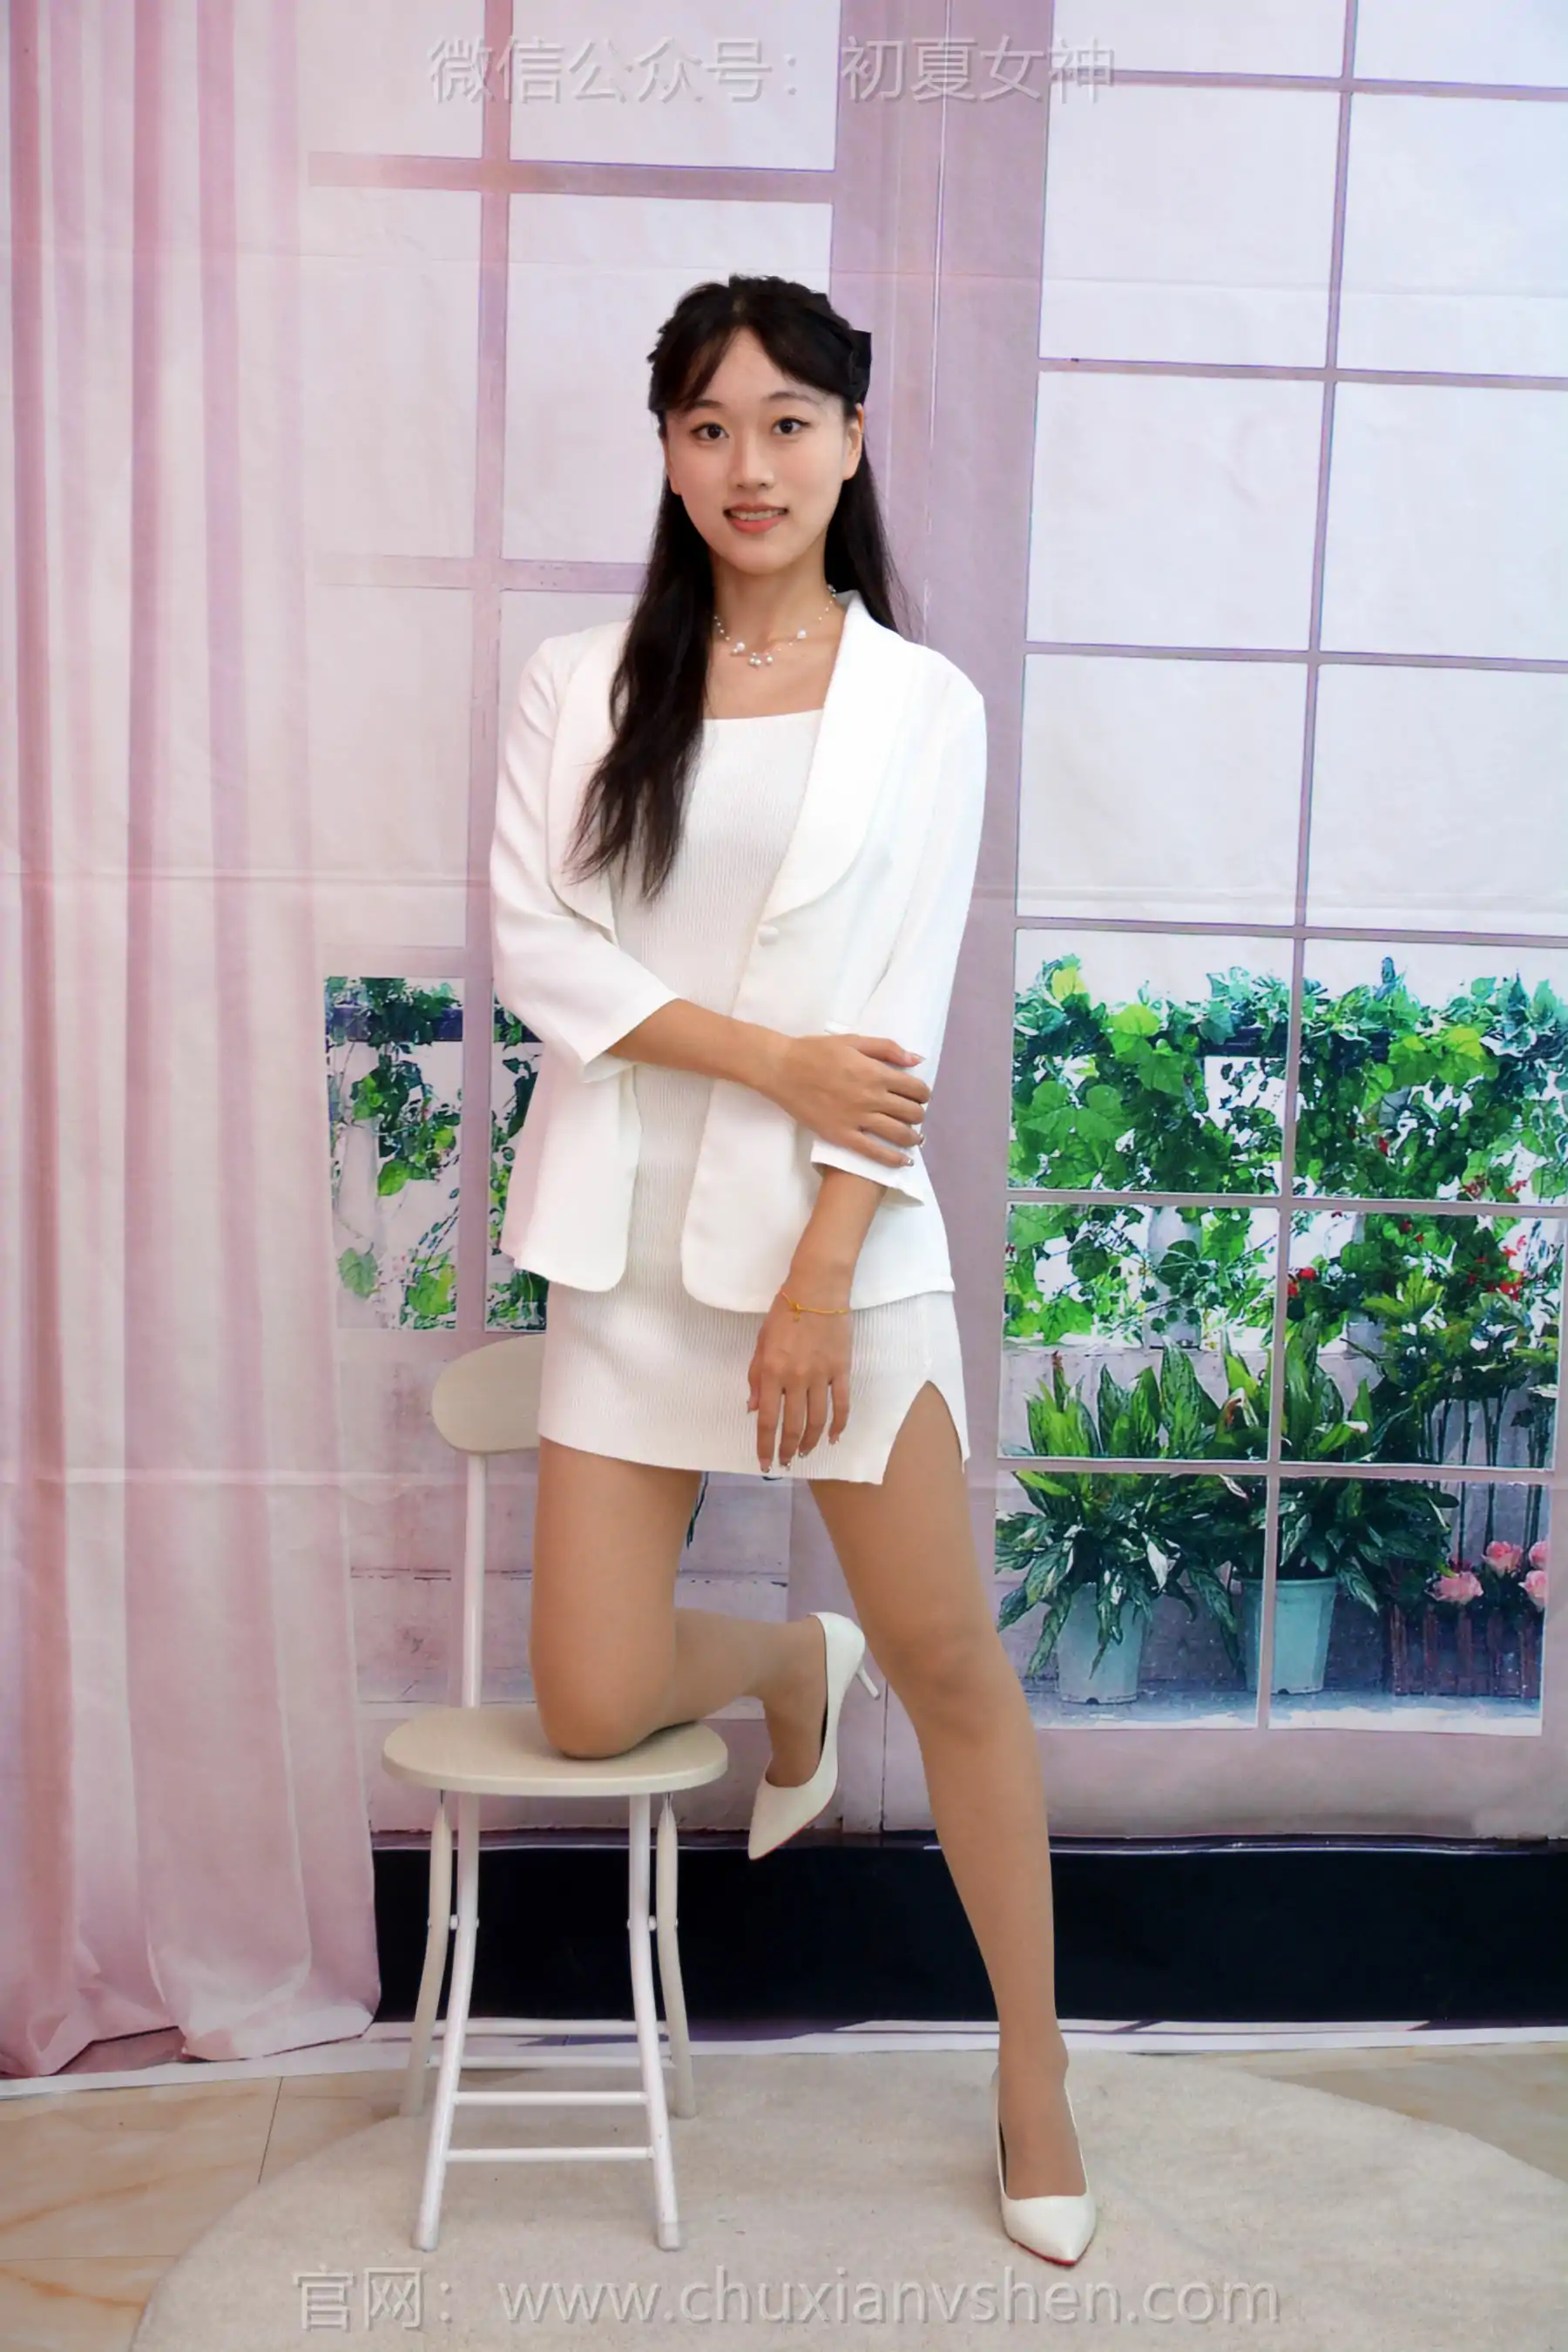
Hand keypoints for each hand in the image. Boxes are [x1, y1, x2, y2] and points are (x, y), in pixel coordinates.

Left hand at [747, 1285, 852, 1470]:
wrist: (817, 1290)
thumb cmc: (784, 1313)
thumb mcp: (760, 1343)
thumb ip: (755, 1378)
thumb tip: (753, 1409)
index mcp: (772, 1372)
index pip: (768, 1420)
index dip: (765, 1446)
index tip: (764, 1463)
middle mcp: (796, 1379)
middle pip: (793, 1425)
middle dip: (787, 1449)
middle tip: (785, 1462)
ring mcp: (822, 1376)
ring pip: (818, 1420)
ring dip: (810, 1441)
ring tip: (804, 1452)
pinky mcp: (842, 1371)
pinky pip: (842, 1405)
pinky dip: (839, 1425)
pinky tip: (834, 1438)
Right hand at [763, 1034, 929, 1166]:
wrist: (782, 1069)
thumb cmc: (816, 1051)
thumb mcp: (853, 1041)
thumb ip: (887, 1049)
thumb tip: (917, 1060)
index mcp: (876, 1073)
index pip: (915, 1088)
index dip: (923, 1093)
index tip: (920, 1096)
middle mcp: (872, 1098)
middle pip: (911, 1112)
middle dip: (918, 1114)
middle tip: (914, 1114)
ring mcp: (857, 1119)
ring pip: (898, 1133)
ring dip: (912, 1137)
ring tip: (914, 1138)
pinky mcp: (842, 1135)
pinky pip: (873, 1152)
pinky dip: (893, 1159)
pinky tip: (903, 1161)